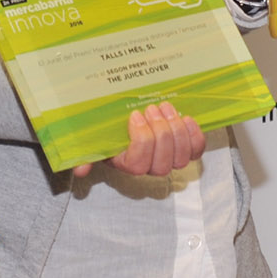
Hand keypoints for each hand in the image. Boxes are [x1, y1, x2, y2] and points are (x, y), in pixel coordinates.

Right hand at [73, 102, 203, 178]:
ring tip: (166, 107)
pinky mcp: (186, 150)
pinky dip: (195, 136)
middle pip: (162, 164)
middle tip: (153, 108)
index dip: (141, 141)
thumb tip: (80, 170)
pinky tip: (187, 118)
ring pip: (181, 158)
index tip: (134, 115)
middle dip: (160, 133)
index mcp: (126, 164)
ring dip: (177, 131)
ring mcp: (170, 159)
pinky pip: (196, 151)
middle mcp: (150, 167)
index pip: (137, 165)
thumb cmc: (111, 129)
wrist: (129, 118)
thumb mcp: (94, 139)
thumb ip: (85, 154)